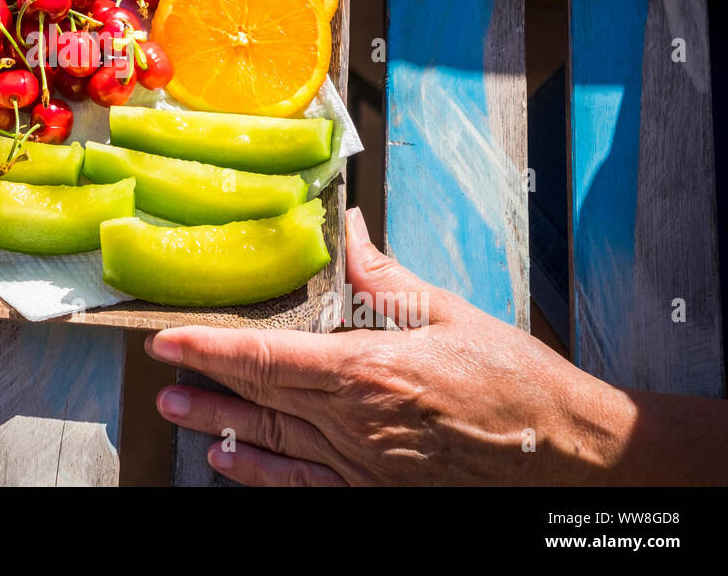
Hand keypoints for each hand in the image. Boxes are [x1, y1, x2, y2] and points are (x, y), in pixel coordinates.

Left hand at [145, 207, 640, 485]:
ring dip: (219, 428)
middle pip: (261, 401)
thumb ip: (385, 280)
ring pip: (272, 445)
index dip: (212, 349)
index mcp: (369, 373)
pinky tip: (230, 463)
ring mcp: (363, 468)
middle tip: (160, 374)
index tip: (170, 340)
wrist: (567, 455)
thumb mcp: (449, 315)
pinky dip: (261, 475)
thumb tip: (346, 233)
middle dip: (205, 384)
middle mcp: (356, 426)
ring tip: (177, 413)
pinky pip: (304, 487)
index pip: (269, 358)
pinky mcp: (376, 494)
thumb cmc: (514, 383)